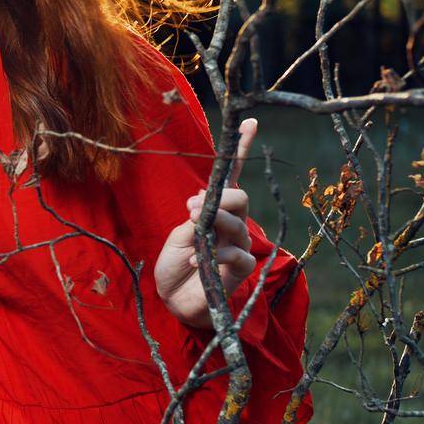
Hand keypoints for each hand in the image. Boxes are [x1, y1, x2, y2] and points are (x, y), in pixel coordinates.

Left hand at [154, 119, 258, 329]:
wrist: (173, 300)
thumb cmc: (175, 266)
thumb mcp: (178, 236)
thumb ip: (195, 218)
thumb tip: (203, 199)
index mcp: (215, 212)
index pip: (232, 179)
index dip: (241, 151)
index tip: (251, 123)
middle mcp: (231, 225)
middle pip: (240, 197)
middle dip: (220, 198)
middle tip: (194, 209)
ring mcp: (238, 246)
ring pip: (238, 222)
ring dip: (215, 222)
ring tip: (195, 228)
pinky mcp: (240, 270)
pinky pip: (238, 254)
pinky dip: (216, 254)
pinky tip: (197, 260)